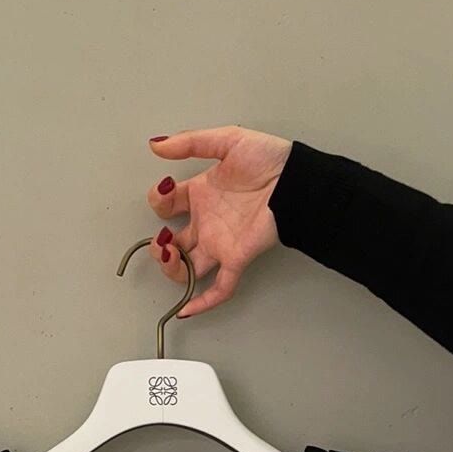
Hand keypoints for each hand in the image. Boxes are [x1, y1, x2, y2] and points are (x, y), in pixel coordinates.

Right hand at [146, 126, 292, 317]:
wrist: (295, 178)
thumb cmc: (268, 159)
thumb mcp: (227, 140)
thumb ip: (191, 142)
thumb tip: (157, 147)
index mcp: (201, 195)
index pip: (166, 205)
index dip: (159, 201)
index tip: (166, 191)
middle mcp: (207, 223)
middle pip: (173, 244)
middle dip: (158, 246)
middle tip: (161, 240)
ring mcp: (220, 244)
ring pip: (189, 269)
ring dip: (172, 269)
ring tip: (169, 254)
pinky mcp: (237, 259)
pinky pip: (219, 288)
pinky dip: (202, 302)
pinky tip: (185, 311)